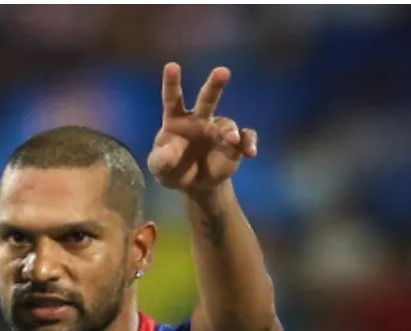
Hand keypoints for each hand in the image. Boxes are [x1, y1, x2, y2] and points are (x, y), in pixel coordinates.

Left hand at [147, 63, 256, 195]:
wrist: (193, 184)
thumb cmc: (171, 168)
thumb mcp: (159, 167)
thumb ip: (160, 160)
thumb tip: (168, 153)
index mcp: (176, 120)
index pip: (173, 99)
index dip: (171, 82)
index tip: (171, 66)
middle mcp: (198, 120)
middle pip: (207, 99)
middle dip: (214, 85)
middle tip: (222, 71)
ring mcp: (217, 131)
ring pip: (228, 124)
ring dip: (231, 131)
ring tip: (231, 140)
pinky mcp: (233, 145)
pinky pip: (245, 139)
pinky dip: (249, 143)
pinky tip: (250, 153)